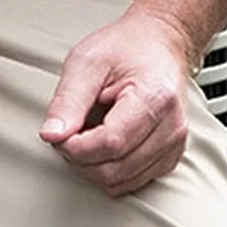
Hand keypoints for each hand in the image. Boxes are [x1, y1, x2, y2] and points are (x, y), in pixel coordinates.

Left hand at [38, 6, 200, 197]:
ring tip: (85, 135)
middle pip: (115, 170)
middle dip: (80, 159)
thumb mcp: (86, 61)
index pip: (111, 143)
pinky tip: (102, 144)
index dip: (76, 147)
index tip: (59, 133)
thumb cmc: (124, 48)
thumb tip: (51, 136)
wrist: (159, 44)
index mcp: (154, 97)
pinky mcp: (170, 157)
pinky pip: (132, 182)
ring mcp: (174, 145)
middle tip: (68, 133)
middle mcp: (172, 127)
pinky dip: (110, 169)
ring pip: (122, 182)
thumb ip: (67, 101)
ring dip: (93, 167)